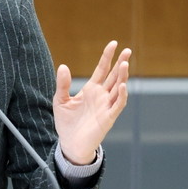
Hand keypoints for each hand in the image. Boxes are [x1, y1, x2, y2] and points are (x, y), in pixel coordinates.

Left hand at [53, 41, 130, 164]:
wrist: (70, 144)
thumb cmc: (66, 123)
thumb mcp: (60, 101)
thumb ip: (63, 84)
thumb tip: (63, 66)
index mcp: (91, 89)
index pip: (102, 69)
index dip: (108, 57)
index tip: (113, 44)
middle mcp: (101, 95)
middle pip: (114, 75)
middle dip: (121, 63)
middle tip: (127, 50)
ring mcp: (106, 106)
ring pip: (118, 87)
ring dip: (122, 76)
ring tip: (125, 63)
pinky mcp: (108, 118)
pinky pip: (118, 105)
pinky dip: (121, 95)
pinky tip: (121, 86)